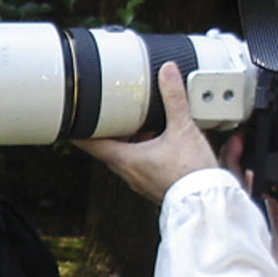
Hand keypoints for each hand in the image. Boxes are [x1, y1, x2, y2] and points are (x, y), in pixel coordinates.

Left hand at [74, 63, 220, 202]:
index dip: (78, 131)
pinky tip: (163, 143)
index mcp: (126, 160)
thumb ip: (174, 98)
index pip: (91, 144)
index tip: (70, 121)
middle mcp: (129, 173)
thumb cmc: (192, 173)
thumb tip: (167, 73)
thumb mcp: (183, 129)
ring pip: (126, 157)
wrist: (207, 203)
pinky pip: (142, 165)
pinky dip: (145, 152)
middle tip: (111, 113)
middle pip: (108, 148)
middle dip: (109, 130)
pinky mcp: (154, 185)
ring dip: (130, 141)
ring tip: (144, 125)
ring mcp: (140, 181)